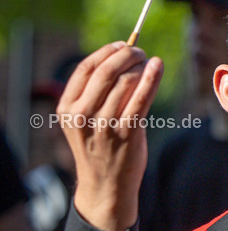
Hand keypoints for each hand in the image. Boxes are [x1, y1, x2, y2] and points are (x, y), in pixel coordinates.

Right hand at [57, 42, 163, 230]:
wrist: (106, 186)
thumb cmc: (100, 148)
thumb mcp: (85, 121)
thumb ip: (96, 94)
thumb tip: (124, 58)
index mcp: (67, 108)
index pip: (85, 68)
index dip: (106, 52)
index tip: (123, 45)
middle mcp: (82, 115)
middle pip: (106, 71)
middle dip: (127, 55)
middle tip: (141, 52)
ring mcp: (104, 125)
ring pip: (125, 81)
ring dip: (141, 67)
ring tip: (150, 65)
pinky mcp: (126, 134)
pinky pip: (141, 98)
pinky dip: (151, 78)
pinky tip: (158, 66)